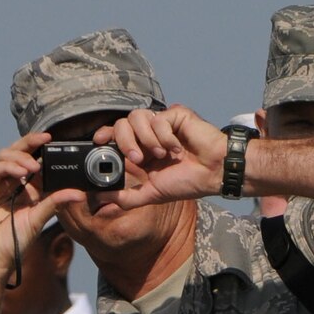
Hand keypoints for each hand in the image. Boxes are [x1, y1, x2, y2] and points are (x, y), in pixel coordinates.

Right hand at [0, 134, 86, 280]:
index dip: (44, 152)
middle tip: (46, 139)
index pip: (34, 164)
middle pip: (17, 155)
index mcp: (24, 190)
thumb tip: (78, 192)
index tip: (59, 143)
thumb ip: (55, 203)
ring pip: (4, 158)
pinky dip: (9, 167)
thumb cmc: (13, 243)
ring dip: (21, 157)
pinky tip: (22, 172)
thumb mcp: (39, 220)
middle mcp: (9, 184)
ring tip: (34, 166)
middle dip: (31, 144)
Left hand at [99, 105, 228, 207]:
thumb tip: (101, 198)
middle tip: (139, 158)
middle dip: (125, 142)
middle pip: (121, 124)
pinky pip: (158, 119)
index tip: (99, 142)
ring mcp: (163, 123)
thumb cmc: (189, 182)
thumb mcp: (152, 193)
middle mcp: (150, 134)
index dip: (105, 134)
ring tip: (162, 154)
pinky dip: (165, 136)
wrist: (215, 174)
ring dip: (146, 139)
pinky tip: (177, 148)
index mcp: (142, 149)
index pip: (116, 134)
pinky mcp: (176, 115)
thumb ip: (127, 197)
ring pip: (136, 117)